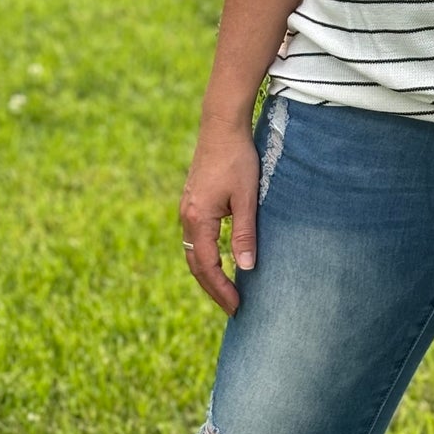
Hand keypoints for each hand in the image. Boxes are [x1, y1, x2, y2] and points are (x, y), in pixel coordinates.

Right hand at [179, 119, 259, 315]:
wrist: (221, 125)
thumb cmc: (237, 159)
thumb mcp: (246, 198)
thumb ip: (244, 234)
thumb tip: (246, 268)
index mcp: (198, 218)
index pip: (208, 266)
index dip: (222, 289)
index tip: (237, 306)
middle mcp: (187, 216)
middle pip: (196, 264)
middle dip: (213, 288)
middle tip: (233, 307)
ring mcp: (187, 209)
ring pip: (193, 252)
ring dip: (208, 274)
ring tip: (226, 290)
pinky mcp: (193, 201)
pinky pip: (195, 238)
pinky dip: (205, 256)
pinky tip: (220, 260)